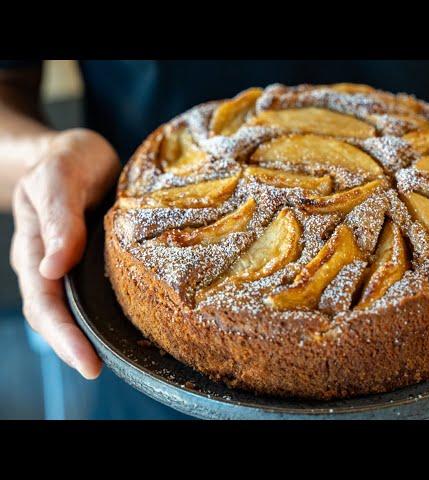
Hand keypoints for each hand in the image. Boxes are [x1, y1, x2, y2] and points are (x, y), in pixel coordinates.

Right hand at [10, 128, 119, 377]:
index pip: (44, 301)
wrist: (75, 153)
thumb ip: (59, 216)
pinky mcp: (92, 260)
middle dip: (73, 346)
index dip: (63, 335)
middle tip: (97, 370)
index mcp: (35, 246)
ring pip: (73, 308)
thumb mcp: (62, 176)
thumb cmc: (67, 160)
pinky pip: (94, 293)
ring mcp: (69, 263)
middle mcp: (49, 262)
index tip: (86, 362)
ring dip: (88, 336)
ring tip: (114, 359)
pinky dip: (106, 313)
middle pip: (53, 314)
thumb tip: (52, 267)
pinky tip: (128, 326)